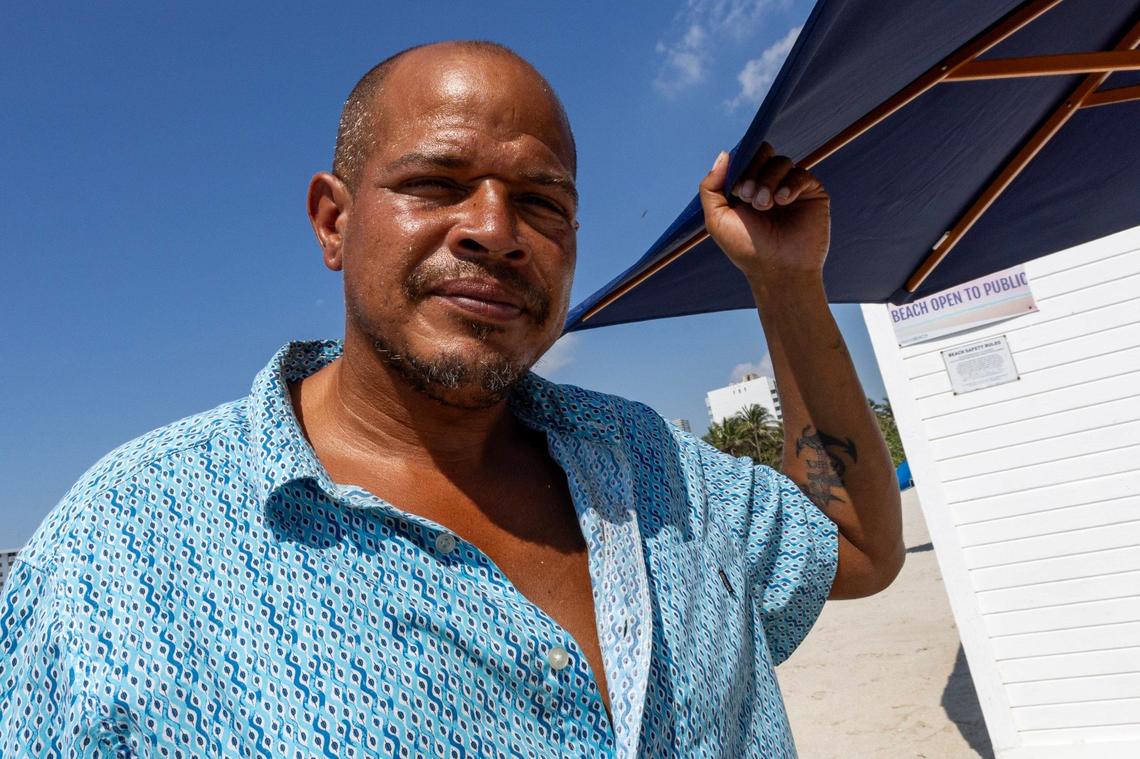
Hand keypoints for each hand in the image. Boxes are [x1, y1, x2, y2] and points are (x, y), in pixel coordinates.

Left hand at [699, 143, 830, 286]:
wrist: (777, 270)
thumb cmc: (746, 249)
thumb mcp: (717, 219)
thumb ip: (710, 187)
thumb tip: (724, 154)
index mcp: (746, 187)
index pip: (744, 158)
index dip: (740, 168)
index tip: (738, 192)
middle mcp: (769, 184)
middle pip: (764, 153)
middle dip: (755, 172)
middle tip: (751, 198)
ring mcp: (790, 187)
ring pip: (782, 162)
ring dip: (769, 181)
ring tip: (766, 205)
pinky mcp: (811, 193)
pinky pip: (801, 174)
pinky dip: (790, 184)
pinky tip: (783, 201)